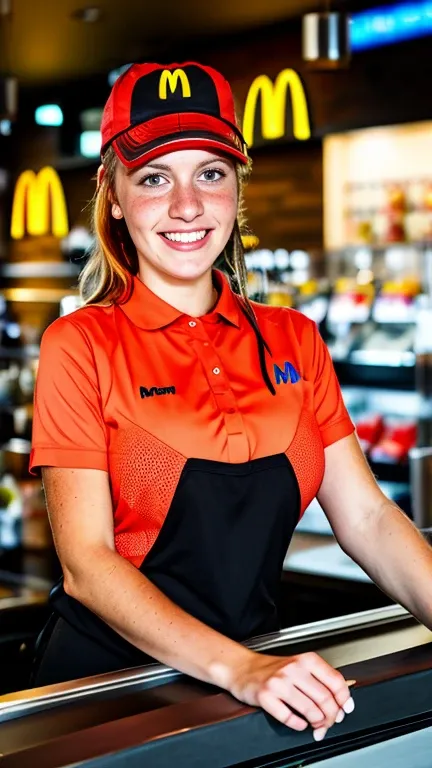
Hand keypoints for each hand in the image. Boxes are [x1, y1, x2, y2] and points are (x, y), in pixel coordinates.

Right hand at [229, 650, 354, 740]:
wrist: (243, 668)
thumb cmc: (273, 668)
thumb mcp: (299, 665)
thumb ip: (320, 678)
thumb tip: (342, 700)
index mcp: (306, 660)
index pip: (335, 681)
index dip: (344, 699)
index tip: (346, 709)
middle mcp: (293, 669)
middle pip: (325, 699)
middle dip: (331, 717)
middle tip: (329, 722)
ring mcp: (279, 683)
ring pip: (310, 710)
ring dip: (317, 723)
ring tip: (316, 725)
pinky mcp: (266, 697)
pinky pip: (290, 718)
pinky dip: (299, 725)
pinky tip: (299, 723)